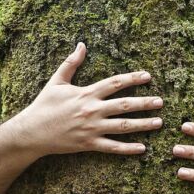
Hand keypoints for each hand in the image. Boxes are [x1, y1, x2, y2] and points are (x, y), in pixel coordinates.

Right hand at [14, 42, 163, 156]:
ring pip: (123, 126)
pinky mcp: (89, 144)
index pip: (115, 83)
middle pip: (124, 105)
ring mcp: (92, 128)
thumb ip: (70, 63)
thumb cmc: (44, 105)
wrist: (32, 132)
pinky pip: (112, 147)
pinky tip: (142, 148)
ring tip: (159, 123)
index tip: (148, 76)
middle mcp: (92, 110)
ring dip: (143, 125)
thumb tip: (81, 44)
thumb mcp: (56, 81)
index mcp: (86, 93)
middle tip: (161, 102)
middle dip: (145, 103)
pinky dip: (128, 149)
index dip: (133, 78)